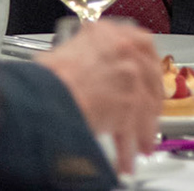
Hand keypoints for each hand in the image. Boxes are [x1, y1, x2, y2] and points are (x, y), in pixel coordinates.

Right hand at [37, 18, 163, 173]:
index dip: (145, 66)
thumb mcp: (66, 54)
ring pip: (144, 105)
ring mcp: (129, 74)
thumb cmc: (45, 79)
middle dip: (152, 99)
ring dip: (143, 130)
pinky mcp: (130, 102)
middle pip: (149, 75)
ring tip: (139, 146)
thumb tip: (88, 72)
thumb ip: (87, 57)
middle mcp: (123, 49)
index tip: (148, 78)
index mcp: (107, 33)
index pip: (140, 43)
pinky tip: (126, 160)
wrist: (41, 96)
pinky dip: (130, 147)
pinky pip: (135, 128)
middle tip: (150, 114)